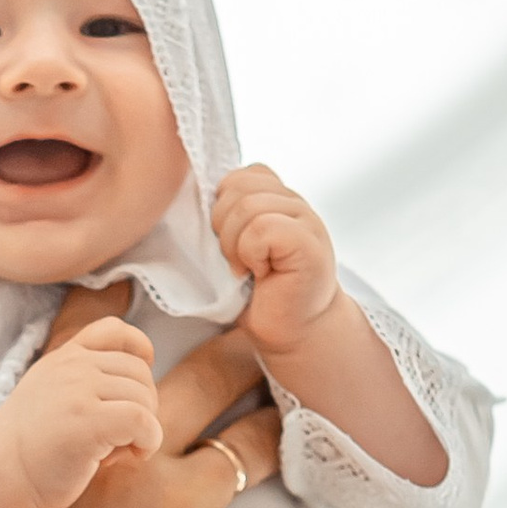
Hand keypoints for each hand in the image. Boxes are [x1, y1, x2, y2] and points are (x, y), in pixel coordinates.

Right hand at [0, 318, 161, 507]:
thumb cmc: (30, 447)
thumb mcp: (49, 394)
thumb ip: (81, 380)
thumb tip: (137, 387)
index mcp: (64, 358)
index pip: (114, 329)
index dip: (140, 351)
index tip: (137, 385)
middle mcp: (73, 367)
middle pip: (140, 372)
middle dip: (143, 406)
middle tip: (120, 437)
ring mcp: (80, 390)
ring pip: (144, 398)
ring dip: (144, 429)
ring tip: (117, 451)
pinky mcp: (90, 420)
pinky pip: (144, 421)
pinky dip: (149, 441)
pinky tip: (131, 456)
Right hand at [0, 324, 335, 507]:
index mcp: (57, 463)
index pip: (74, 365)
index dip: (99, 316)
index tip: (126, 282)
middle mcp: (127, 471)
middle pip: (191, 387)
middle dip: (226, 356)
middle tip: (254, 336)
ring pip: (244, 448)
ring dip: (272, 431)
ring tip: (294, 419)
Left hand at [213, 165, 340, 358]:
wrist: (292, 332)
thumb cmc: (259, 295)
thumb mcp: (236, 245)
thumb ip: (229, 214)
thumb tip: (196, 195)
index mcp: (278, 198)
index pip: (242, 175)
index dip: (223, 206)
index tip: (230, 243)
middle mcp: (295, 203)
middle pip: (239, 186)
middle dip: (223, 225)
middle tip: (236, 260)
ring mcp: (307, 220)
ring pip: (248, 206)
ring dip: (235, 244)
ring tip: (246, 269)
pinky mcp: (309, 244)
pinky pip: (262, 228)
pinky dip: (250, 253)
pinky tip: (259, 273)